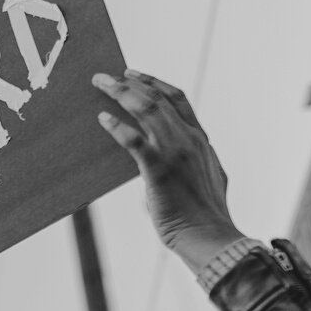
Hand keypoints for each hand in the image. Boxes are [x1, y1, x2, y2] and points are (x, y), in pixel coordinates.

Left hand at [93, 69, 244, 269]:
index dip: (154, 82)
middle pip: (158, 99)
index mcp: (201, 140)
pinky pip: (134, 141)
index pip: (178, 99)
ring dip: (121, 94)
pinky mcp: (160, 170)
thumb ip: (190, 163)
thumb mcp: (206, 178)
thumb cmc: (204, 215)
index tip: (134, 74)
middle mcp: (190, 139)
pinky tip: (103, 119)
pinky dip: (117, 127)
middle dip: (131, 82)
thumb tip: (176, 163)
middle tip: (108, 75)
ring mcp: (176, 152)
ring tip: (101, 84)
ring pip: (147, 110)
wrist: (210, 236)